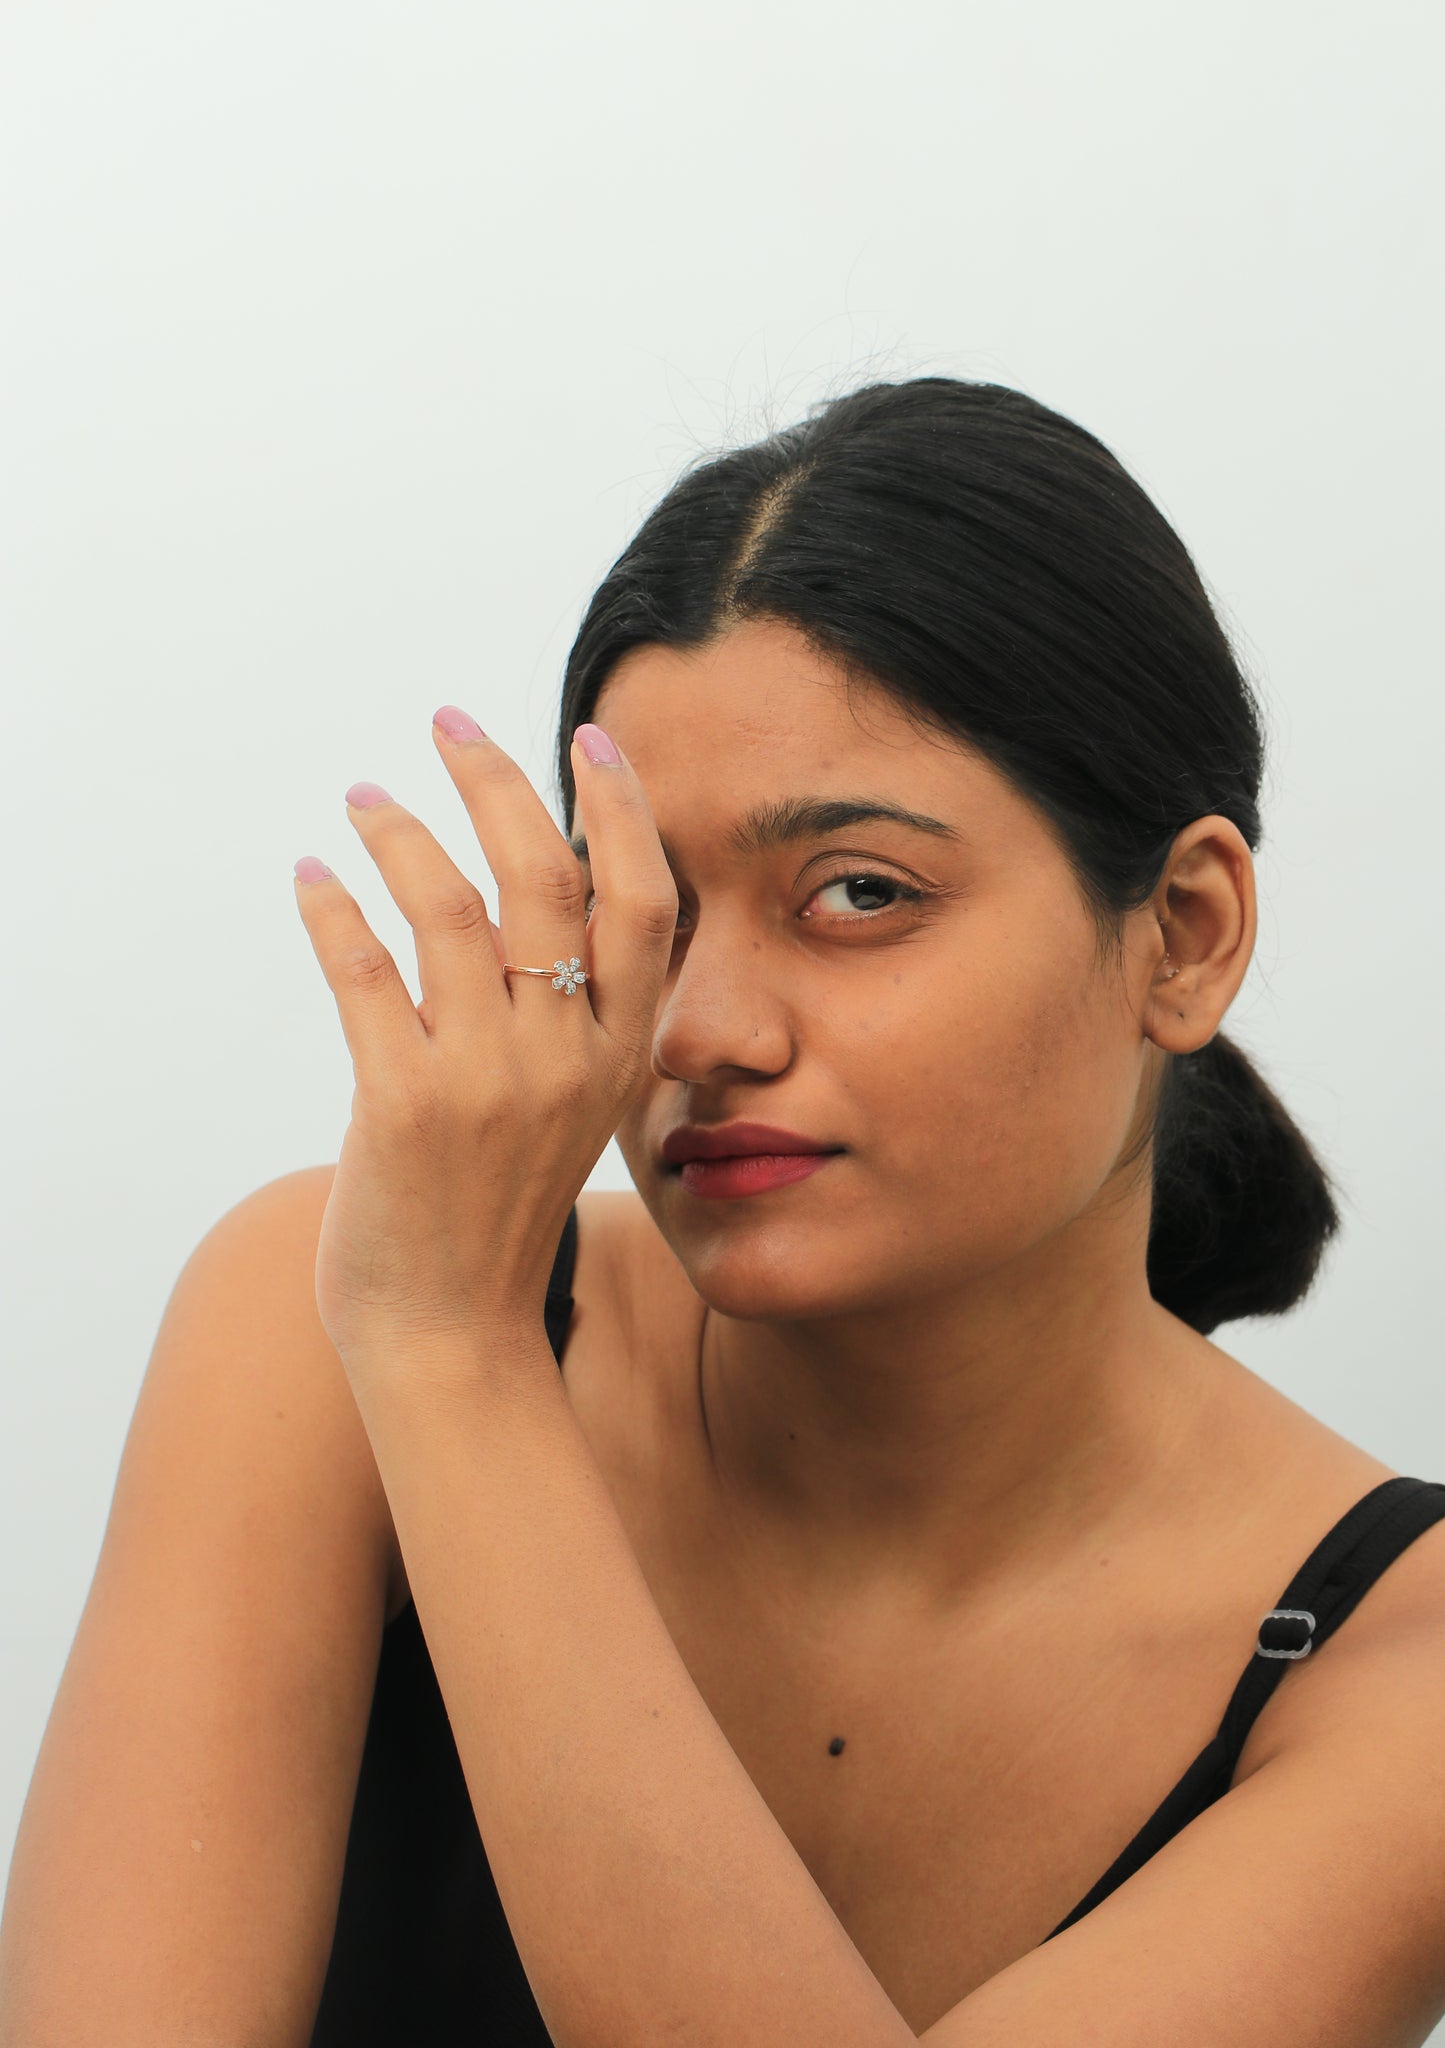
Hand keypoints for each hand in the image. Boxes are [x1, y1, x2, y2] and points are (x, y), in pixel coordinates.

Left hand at [292, 709, 676, 1376]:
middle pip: (547, 879)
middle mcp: (565, 1056)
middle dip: (497, 780)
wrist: (450, 1329)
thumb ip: (572, 1010)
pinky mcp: (401, 1104)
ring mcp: (487, 1080)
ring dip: (399, 831)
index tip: (590, 737)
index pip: (643, 901)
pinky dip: (332, 909)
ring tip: (362, 796)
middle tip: (448, 721)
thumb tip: (543, 889)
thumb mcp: (574, 1103)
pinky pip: (363, 973)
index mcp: (618, 1051)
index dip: (620, 809)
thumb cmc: (500, 1205)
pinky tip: (310, 877)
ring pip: (448, 907)